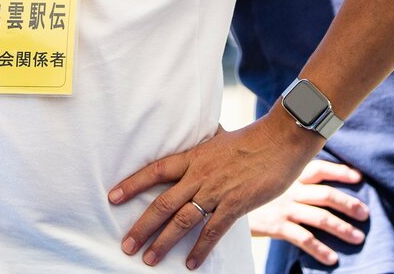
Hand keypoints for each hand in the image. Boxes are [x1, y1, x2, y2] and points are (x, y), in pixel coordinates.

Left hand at [109, 111, 321, 269]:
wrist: (280, 140)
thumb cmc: (252, 138)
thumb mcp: (221, 137)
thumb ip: (207, 142)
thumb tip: (202, 133)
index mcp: (194, 157)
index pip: (156, 170)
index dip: (133, 184)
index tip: (113, 197)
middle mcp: (199, 175)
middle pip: (162, 203)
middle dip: (142, 226)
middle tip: (126, 245)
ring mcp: (216, 191)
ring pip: (182, 220)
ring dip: (164, 242)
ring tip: (149, 259)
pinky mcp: (235, 205)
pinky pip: (213, 231)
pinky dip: (200, 249)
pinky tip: (190, 264)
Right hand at [248, 159, 367, 266]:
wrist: (221, 200)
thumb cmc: (245, 185)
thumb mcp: (263, 174)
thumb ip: (281, 171)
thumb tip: (298, 170)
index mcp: (289, 174)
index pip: (319, 169)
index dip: (340, 172)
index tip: (358, 178)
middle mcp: (289, 189)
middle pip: (326, 195)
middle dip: (349, 203)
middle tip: (365, 214)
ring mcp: (284, 207)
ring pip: (320, 217)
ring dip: (342, 228)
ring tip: (358, 238)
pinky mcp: (276, 226)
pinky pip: (303, 238)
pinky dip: (319, 249)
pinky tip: (332, 258)